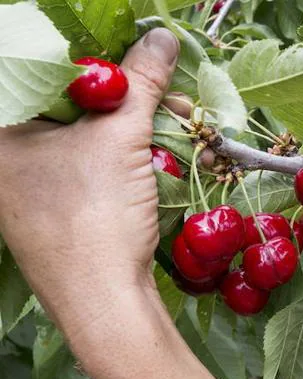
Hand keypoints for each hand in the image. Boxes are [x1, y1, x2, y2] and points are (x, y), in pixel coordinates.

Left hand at [0, 29, 216, 378]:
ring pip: (80, 131)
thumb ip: (140, 80)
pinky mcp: (54, 201)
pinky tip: (150, 149)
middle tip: (160, 89)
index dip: (87, 55)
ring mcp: (28, 181)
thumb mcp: (121, 137)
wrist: (103, 299)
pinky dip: (119, 149)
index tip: (127, 55)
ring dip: (126, 121)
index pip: (38, 68)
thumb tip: (163, 36)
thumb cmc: (94, 214)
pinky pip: (86, 158)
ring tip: (168, 118)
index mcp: (1, 131)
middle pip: (65, 99)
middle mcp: (6, 154)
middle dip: (118, 91)